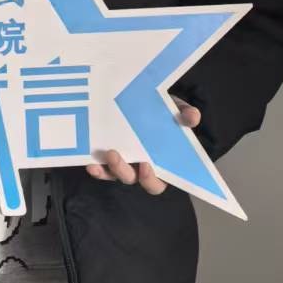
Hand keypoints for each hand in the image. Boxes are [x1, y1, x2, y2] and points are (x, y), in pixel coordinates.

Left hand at [85, 101, 202, 197]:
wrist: (145, 101)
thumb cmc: (164, 112)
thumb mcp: (176, 109)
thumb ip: (185, 113)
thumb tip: (192, 117)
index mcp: (160, 163)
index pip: (158, 182)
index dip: (152, 179)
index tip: (148, 165)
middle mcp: (139, 167)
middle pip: (133, 180)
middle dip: (124, 172)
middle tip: (116, 156)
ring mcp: (122, 163)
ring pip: (114, 174)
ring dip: (109, 168)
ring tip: (106, 152)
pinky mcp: (106, 157)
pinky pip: (100, 168)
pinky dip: (96, 167)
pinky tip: (90, 161)